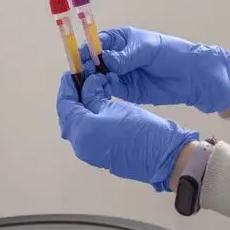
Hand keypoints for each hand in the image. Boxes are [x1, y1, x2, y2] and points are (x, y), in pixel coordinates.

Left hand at [57, 72, 198, 190]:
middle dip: (71, 98)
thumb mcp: (116, 106)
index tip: (71, 73)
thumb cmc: (143, 129)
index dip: (67, 87)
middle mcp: (81, 144)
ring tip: (86, 92)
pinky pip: (84, 135)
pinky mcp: (98, 156)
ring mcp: (89, 153)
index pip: (66, 105)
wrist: (163, 156)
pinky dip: (85, 120)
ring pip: (75, 126)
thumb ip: (95, 95)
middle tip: (77, 81)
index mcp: (83, 130)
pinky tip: (94, 108)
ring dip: (77, 109)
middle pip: (67, 117)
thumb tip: (87, 86)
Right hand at [79, 27, 229, 112]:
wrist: (192, 76)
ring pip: (98, 77)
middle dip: (87, 67)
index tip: (83, 58)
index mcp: (121, 39)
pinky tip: (99, 93)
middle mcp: (117, 56)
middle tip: (85, 75)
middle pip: (94, 61)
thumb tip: (106, 60)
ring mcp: (120, 74)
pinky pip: (108, 90)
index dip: (88, 50)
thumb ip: (126, 55)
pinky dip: (101, 91)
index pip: (97, 42)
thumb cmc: (172, 54)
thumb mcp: (148, 49)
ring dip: (92, 81)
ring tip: (91, 85)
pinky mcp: (125, 91)